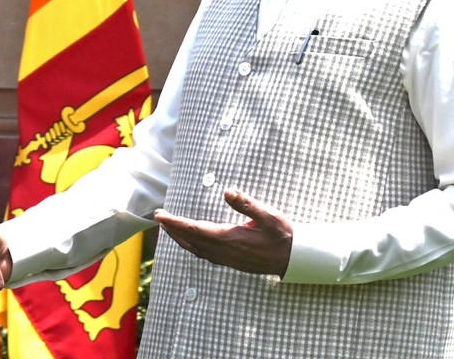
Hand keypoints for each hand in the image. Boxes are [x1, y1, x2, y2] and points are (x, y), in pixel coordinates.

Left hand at [153, 188, 291, 276]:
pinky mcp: (232, 263)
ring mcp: (228, 259)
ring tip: (169, 229)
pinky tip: (192, 243)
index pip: (194, 230)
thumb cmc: (282, 235)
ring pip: (196, 250)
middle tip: (159, 218)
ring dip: (180, 239)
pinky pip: (206, 255)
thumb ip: (247, 204)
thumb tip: (228, 191)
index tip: (161, 215)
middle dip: (173, 230)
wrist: (294, 258)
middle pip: (191, 241)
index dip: (175, 222)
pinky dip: (193, 247)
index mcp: (229, 238)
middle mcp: (225, 252)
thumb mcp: (268, 215)